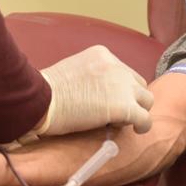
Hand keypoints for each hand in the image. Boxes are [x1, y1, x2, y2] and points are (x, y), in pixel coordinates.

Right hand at [35, 45, 154, 136]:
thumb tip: (96, 95)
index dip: (118, 89)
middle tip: (116, 113)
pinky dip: (143, 125)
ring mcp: (122, 85)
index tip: (109, 101)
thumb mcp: (71, 72)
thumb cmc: (45, 92)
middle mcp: (116, 66)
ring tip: (123, 123)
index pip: (122, 71)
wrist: (40, 100)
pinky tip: (136, 130)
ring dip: (137, 110)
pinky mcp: (124, 106)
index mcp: (102, 55)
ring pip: (146, 99)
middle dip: (131, 98)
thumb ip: (89, 78)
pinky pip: (144, 118)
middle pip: (137, 83)